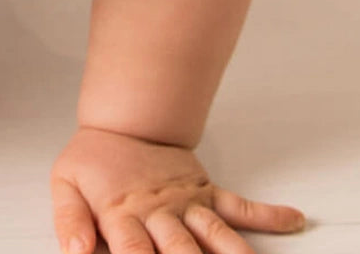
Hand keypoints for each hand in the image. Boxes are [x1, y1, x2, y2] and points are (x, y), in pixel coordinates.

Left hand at [50, 126, 304, 253]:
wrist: (123, 120)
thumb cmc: (94, 160)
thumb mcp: (65, 185)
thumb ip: (69, 220)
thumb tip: (72, 252)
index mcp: (123, 213)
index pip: (131, 252)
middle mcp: (160, 212)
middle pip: (181, 252)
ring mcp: (188, 203)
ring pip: (216, 234)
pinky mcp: (207, 192)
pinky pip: (241, 206)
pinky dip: (268, 214)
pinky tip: (294, 220)